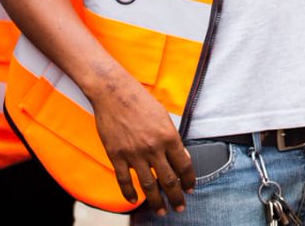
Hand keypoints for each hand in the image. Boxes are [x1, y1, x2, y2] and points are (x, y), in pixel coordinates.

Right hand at [90, 71, 194, 214]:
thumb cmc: (140, 101)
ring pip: (148, 185)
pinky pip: (124, 180)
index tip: (190, 189)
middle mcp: (153, 147)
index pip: (184, 165)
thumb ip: (173, 139)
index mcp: (168, 136)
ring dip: (156, 201)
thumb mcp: (164, 117)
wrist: (114, 92)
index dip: (189, 180)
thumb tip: (183, 158)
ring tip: (161, 211)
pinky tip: (135, 201)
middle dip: (176, 197)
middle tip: (180, 207)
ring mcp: (134, 153)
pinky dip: (129, 193)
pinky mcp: (117, 155)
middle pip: (169, 180)